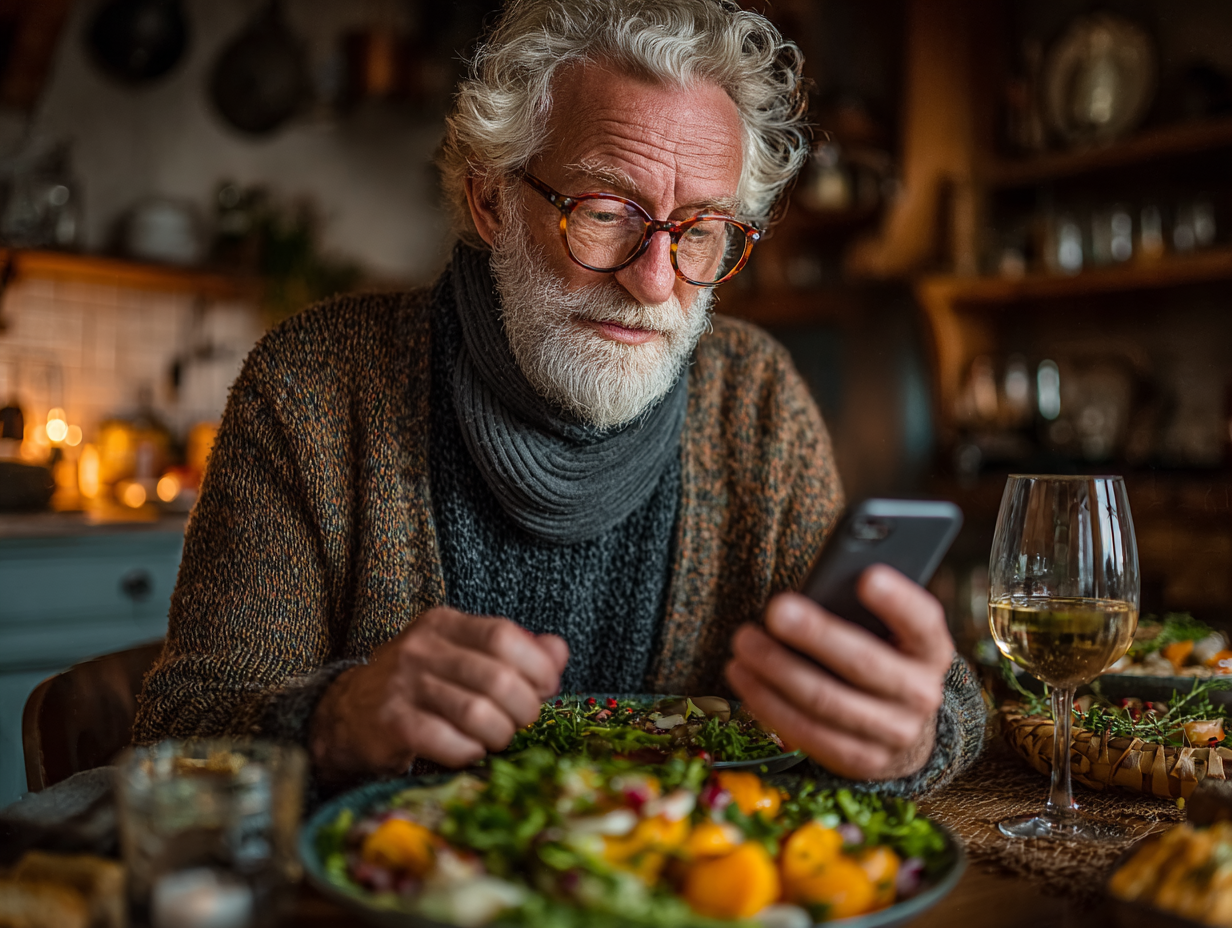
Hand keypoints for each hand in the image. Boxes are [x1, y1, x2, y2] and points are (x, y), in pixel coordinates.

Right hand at [310, 607, 568, 779]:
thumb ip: (517, 651)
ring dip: (500, 735)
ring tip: (496, 739)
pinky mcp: (391, 723)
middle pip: (498, 678)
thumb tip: (558, 651)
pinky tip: (467, 751)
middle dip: (524, 709)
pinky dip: (469, 752)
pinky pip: (448, 742)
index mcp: (444, 623)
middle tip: (521, 723)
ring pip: (477, 713)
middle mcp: (421, 647)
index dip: (536, 667)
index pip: (505, 635)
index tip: (545, 689)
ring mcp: (403, 684)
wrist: (349, 715)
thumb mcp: (465, 655)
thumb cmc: (423, 686)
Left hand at [726, 565, 952, 780]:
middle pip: (863, 663)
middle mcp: (921, 694)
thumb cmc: (879, 655)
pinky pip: (808, 733)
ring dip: (777, 670)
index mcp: (930, 650)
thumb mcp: (885, 630)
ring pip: (826, 701)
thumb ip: (859, 611)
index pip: (922, 621)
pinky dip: (770, 704)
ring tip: (743, 644)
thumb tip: (809, 595)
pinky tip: (745, 679)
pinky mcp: (862, 761)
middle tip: (775, 610)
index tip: (867, 576)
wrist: (901, 724)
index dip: (898, 600)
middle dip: (815, 634)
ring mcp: (895, 733)